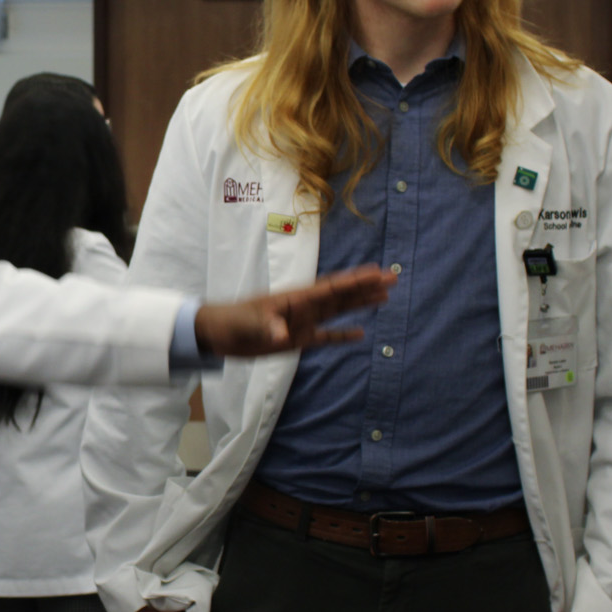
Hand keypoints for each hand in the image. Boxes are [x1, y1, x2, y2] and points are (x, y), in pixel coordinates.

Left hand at [194, 265, 394, 357]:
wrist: (218, 334)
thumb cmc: (233, 321)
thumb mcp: (251, 324)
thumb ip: (269, 328)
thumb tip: (282, 337)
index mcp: (297, 298)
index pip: (333, 287)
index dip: (356, 280)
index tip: (378, 272)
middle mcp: (304, 307)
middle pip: (342, 295)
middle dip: (367, 287)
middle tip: (392, 278)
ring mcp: (302, 322)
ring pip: (338, 311)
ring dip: (360, 304)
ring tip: (384, 297)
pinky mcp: (296, 339)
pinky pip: (325, 336)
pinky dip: (342, 335)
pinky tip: (360, 334)